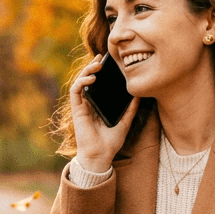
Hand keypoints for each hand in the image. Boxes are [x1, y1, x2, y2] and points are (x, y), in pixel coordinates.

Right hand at [70, 56, 139, 172]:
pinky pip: (75, 91)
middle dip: (93, 66)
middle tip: (101, 57)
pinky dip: (82, 82)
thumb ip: (130, 109)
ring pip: (80, 82)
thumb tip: (139, 95)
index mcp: (98, 105)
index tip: (109, 62)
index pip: (98, 84)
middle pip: (88, 79)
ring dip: (86, 71)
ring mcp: (82, 106)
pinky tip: (91, 78)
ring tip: (96, 64)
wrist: (101, 155)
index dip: (101, 71)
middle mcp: (89, 103)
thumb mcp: (125, 122)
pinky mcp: (77, 110)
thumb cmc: (110, 142)